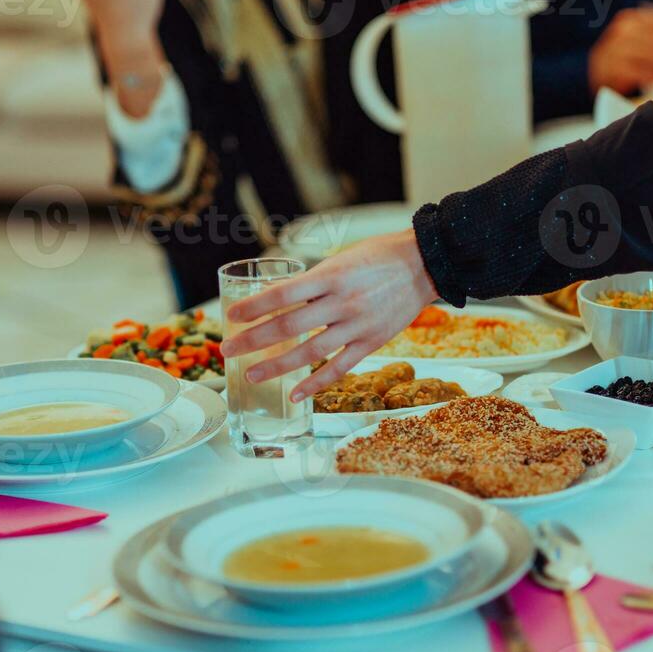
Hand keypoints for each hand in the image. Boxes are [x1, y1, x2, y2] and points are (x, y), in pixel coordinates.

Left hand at [219, 229, 439, 401]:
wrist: (424, 264)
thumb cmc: (377, 256)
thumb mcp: (340, 259)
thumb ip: (312, 281)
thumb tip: (277, 298)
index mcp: (330, 276)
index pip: (283, 294)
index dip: (254, 307)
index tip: (231, 317)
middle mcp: (342, 302)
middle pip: (289, 326)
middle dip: (255, 340)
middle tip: (228, 350)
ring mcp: (358, 325)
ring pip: (310, 352)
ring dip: (278, 366)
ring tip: (252, 375)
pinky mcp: (372, 342)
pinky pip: (339, 367)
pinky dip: (316, 383)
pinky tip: (295, 395)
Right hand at [587, 7, 652, 94]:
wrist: (600, 79)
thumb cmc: (627, 60)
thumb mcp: (639, 41)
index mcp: (627, 21)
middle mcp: (617, 33)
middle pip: (648, 37)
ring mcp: (609, 52)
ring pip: (640, 53)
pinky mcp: (604, 72)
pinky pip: (630, 71)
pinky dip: (645, 75)